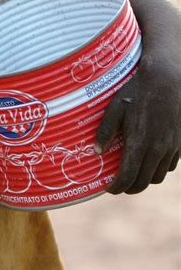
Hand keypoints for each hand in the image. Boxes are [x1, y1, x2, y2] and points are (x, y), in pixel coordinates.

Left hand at [95, 45, 179, 194]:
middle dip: (129, 188)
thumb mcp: (116, 108)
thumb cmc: (137, 92)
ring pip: (157, 176)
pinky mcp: (179, 143)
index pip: (128, 177)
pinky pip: (169, 166)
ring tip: (132, 173)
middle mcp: (158, 149)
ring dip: (144, 179)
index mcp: (140, 143)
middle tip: (118, 184)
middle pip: (143, 182)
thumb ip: (105, 130)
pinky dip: (157, 169)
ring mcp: (171, 147)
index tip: (108, 188)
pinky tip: (148, 160)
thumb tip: (97, 151)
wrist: (166, 81)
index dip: (117, 187)